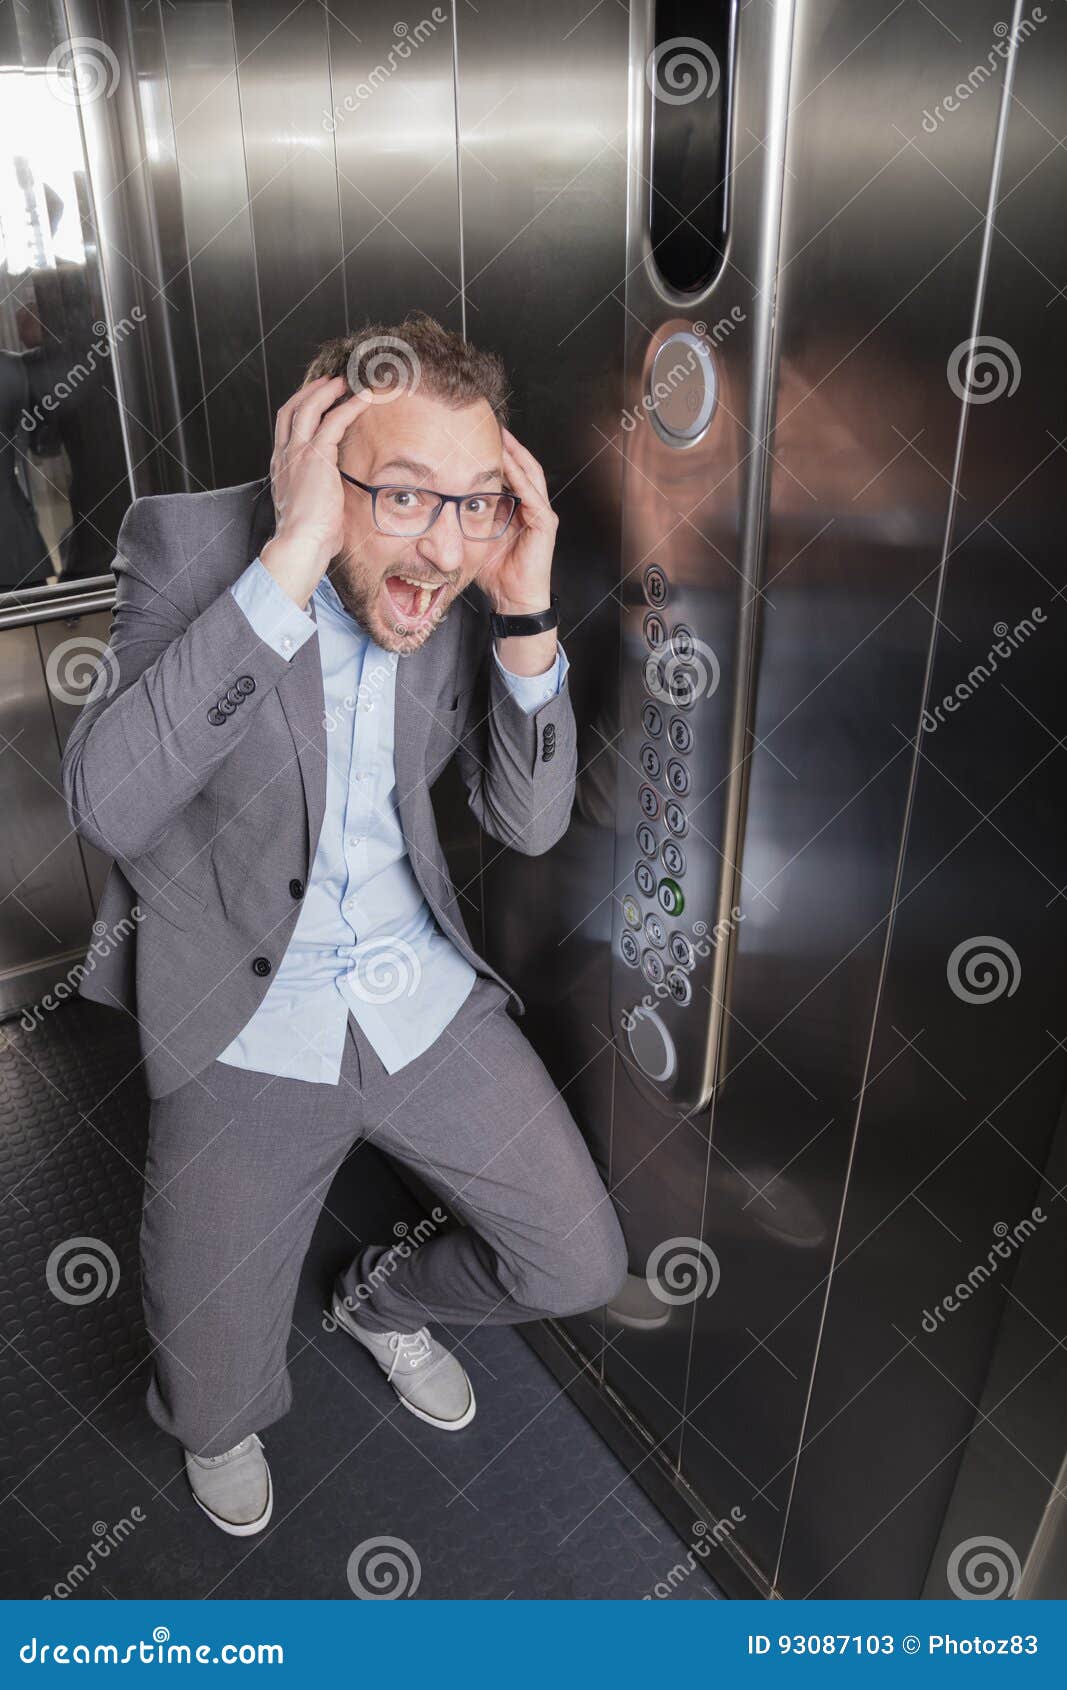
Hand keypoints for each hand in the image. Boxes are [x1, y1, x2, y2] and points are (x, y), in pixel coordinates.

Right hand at [260, 375, 376, 606]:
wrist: (300, 542)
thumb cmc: (308, 536)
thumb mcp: (309, 508)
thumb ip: (317, 494)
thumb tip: (333, 497)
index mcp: (281, 468)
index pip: (286, 428)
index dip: (300, 410)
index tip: (315, 400)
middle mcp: (284, 455)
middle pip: (292, 410)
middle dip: (311, 392)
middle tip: (331, 382)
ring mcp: (297, 453)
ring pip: (309, 408)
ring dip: (329, 391)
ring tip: (347, 383)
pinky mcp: (315, 456)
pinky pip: (334, 420)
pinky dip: (350, 406)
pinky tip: (364, 399)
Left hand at [476, 427, 557, 614]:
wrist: (513, 600)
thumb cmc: (495, 573)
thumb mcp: (474, 537)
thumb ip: (462, 519)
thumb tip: (434, 505)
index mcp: (518, 507)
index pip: (510, 471)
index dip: (498, 452)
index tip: (478, 433)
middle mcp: (533, 506)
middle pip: (523, 465)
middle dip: (509, 444)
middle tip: (491, 422)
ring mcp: (541, 514)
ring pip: (530, 473)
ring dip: (516, 453)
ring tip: (501, 433)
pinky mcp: (544, 524)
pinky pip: (531, 494)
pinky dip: (519, 477)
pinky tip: (507, 462)